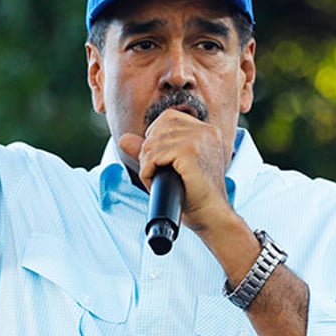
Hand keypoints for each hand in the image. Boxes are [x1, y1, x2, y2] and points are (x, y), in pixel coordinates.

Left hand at [119, 108, 232, 234]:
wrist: (212, 218)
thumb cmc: (195, 196)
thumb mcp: (172, 168)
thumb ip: (150, 150)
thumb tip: (123, 138)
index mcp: (207, 131)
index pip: (169, 117)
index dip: (155, 135)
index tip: (158, 158)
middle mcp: (205, 131)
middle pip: (158, 128)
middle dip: (148, 150)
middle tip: (153, 172)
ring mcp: (199, 139)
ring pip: (153, 142)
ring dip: (146, 163)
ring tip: (154, 179)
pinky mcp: (190, 152)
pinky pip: (154, 155)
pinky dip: (147, 171)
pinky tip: (154, 182)